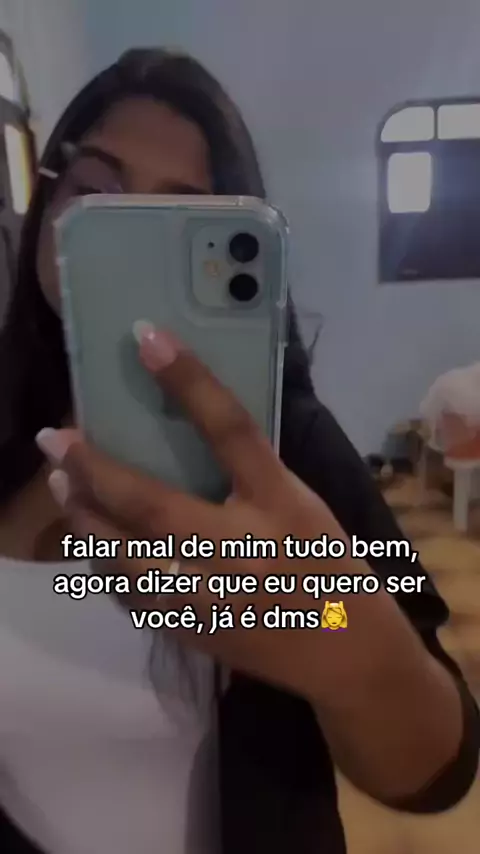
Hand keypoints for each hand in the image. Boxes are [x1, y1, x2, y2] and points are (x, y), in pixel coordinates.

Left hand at [36, 327, 363, 699]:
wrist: (348, 654)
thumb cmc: (330, 566)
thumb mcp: (300, 504)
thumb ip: (251, 472)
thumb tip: (192, 431)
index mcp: (279, 504)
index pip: (230, 428)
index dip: (188, 379)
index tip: (145, 336)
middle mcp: (240, 548)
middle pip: (152, 503)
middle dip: (94, 468)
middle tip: (55, 438)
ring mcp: (210, 596)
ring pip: (124, 556)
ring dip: (85, 518)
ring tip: (64, 486)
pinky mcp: (191, 630)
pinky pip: (130, 593)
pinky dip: (104, 564)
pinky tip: (92, 542)